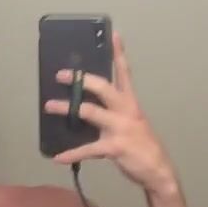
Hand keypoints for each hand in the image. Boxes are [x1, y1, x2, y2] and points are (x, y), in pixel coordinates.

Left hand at [44, 32, 177, 193]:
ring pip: (89, 112)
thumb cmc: (141, 145)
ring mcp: (120, 128)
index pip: (125, 74)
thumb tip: (86, 109)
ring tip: (49, 106)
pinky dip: (72, 153)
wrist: (158, 170)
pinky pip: (88, 149)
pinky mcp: (114, 147)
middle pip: (103, 87)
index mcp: (131, 103)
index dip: (119, 55)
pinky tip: (58, 157)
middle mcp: (126, 111)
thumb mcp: (131, 124)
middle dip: (81, 79)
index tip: (114, 35)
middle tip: (61, 75)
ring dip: (66, 109)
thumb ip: (112, 114)